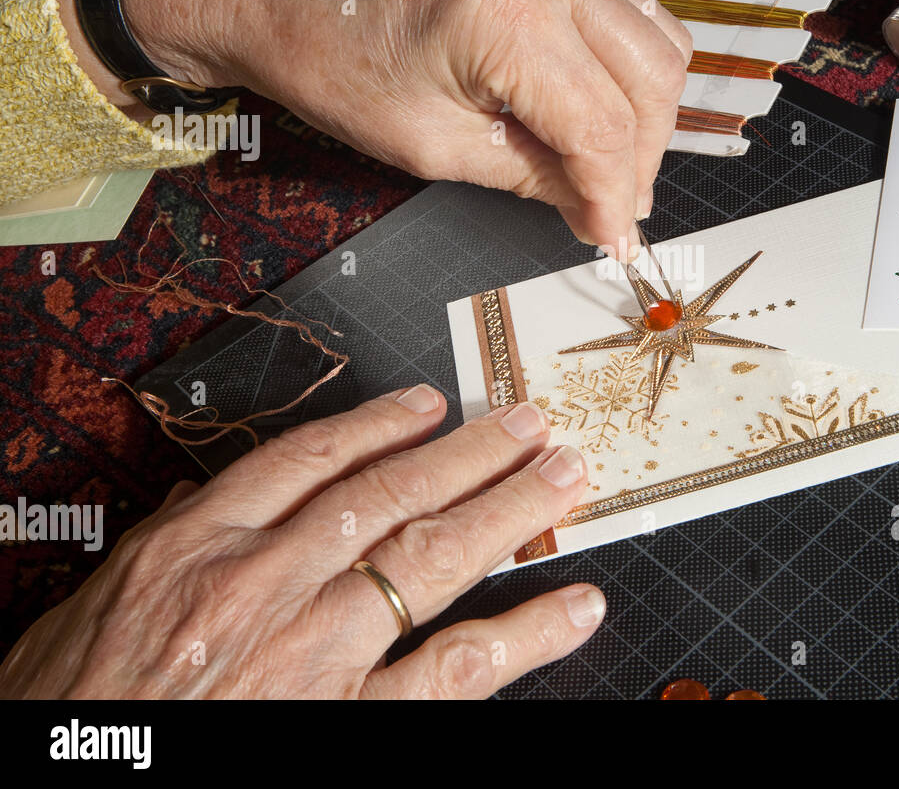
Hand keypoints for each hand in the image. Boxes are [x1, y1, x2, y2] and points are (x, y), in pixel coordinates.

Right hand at [0, 388, 603, 697]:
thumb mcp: (96, 604)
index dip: (379, 425)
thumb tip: (224, 492)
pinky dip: (524, 636)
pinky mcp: (349, 722)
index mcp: (197, 547)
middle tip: (531, 422)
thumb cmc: (74, 708)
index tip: (430, 406)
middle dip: (471, 453)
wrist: (64, 788)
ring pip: (432, 561)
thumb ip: (174, 540)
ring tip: (565, 477)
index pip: (308, 461)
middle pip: (389, 495)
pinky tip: (575, 609)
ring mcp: (314, 654)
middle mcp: (265, 586)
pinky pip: (455, 672)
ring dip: (510, 512)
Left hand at [113, 0, 692, 253]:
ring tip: (608, 168)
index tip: (615, 241)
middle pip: (651, 78)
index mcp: (504, 14)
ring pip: (656, 42)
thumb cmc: (333, 64)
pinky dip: (625, 71)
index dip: (617, 196)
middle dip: (641, 158)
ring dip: (644, 115)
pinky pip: (627, 13)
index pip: (604, 126)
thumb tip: (600, 210)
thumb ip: (533, 178)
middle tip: (614, 211)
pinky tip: (597, 113)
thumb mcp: (434, 146)